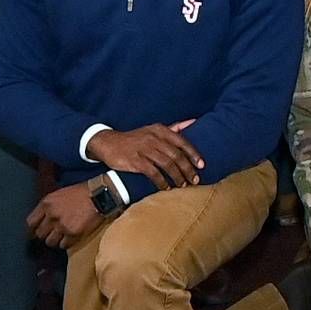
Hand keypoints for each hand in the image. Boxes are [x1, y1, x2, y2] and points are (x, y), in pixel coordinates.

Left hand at [26, 183, 103, 246]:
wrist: (100, 195)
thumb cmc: (82, 193)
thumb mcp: (60, 194)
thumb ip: (49, 207)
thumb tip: (43, 220)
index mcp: (46, 203)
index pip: (31, 222)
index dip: (33, 229)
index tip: (35, 232)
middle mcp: (51, 215)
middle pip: (40, 234)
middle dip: (46, 235)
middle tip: (53, 234)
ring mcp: (61, 225)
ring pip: (50, 242)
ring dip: (56, 241)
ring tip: (63, 236)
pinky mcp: (73, 234)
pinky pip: (64, 245)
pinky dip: (67, 243)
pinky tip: (72, 236)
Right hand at [89, 125, 204, 186]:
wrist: (109, 143)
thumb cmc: (136, 139)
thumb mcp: (153, 129)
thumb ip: (174, 127)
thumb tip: (193, 121)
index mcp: (160, 130)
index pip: (182, 142)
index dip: (194, 154)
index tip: (202, 165)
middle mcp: (154, 138)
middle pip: (176, 155)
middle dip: (188, 169)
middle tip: (194, 180)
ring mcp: (144, 149)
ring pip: (167, 165)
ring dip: (177, 177)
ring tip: (183, 185)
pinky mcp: (136, 161)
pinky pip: (154, 173)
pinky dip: (162, 182)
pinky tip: (166, 187)